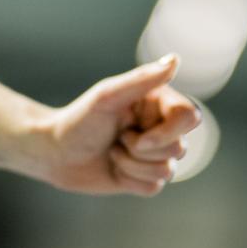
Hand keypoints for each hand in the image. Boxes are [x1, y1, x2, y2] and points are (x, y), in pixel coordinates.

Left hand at [39, 54, 202, 195]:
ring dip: (132, 165)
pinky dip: (129, 180)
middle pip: (180, 148)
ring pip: (167, 171)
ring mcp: (155, 154)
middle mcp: (162, 127)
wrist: (55, 153)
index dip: (169, 132)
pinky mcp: (145, 177)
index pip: (190, 116)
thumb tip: (175, 60)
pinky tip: (114, 167)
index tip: (139, 136)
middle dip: (141, 149)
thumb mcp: (107, 97)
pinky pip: (153, 187)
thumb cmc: (78, 120)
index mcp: (158, 103)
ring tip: (113, 151)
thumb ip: (142, 79)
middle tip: (117, 137)